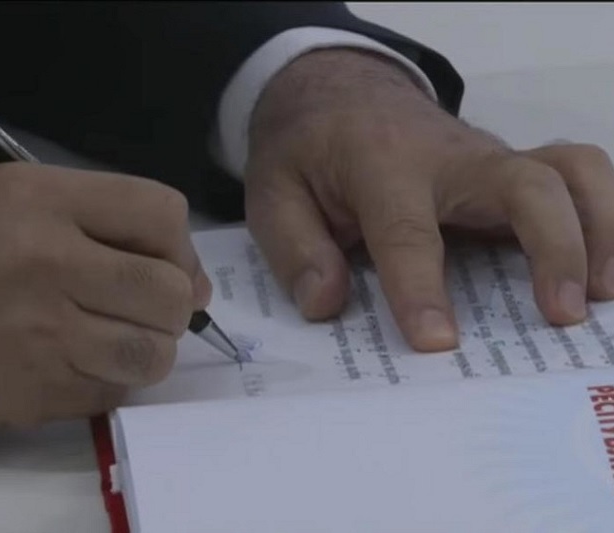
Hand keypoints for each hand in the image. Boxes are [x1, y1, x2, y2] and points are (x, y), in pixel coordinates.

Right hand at [0, 162, 210, 439]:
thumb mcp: (4, 199)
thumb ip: (94, 219)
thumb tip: (184, 273)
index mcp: (40, 199)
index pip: (161, 212)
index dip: (182, 247)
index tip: (171, 268)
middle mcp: (47, 261)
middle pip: (169, 290)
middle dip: (174, 306)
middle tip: (146, 311)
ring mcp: (41, 333)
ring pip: (151, 352)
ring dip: (148, 350)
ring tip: (116, 341)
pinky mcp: (32, 392)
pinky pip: (111, 392)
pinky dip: (109, 383)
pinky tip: (77, 366)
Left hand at [245, 49, 613, 351]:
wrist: (338, 97)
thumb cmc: (305, 151)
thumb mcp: (272, 194)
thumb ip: (296, 248)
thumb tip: (327, 303)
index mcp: (380, 164)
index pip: (407, 228)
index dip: (421, 287)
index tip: (437, 342)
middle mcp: (449, 157)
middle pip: (524, 184)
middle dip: (553, 247)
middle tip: (562, 315)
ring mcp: (487, 159)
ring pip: (570, 171)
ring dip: (600, 228)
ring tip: (601, 298)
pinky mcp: (508, 168)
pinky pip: (573, 177)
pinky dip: (601, 216)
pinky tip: (599, 270)